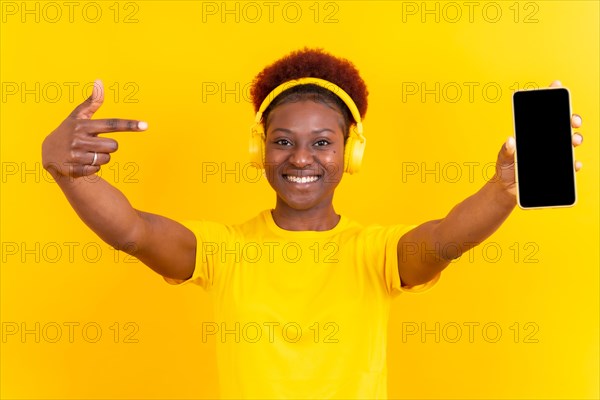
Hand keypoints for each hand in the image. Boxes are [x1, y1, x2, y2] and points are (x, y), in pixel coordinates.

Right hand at [41, 79, 146, 178]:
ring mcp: (75, 155)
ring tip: (86, 153)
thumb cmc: (69, 131)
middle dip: (108, 147)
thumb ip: (92, 102)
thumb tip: (99, 80)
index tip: (145, 126)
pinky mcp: (73, 169)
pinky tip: (81, 163)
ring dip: (100, 158)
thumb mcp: (78, 116)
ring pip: (106, 159)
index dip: (129, 125)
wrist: (48, 153)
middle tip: (94, 144)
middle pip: (114, 146)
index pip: (111, 124)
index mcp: (83, 125)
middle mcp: (79, 139)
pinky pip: (96, 170)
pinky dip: (92, 168)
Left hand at [494, 80, 582, 196]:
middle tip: (573, 120)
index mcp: (532, 135)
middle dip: (571, 119)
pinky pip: (570, 165)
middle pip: (562, 125)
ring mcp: (552, 155)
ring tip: (574, 140)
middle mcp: (545, 142)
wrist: (507, 190)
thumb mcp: (502, 159)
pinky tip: (575, 163)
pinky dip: (574, 164)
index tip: (556, 85)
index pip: (543, 114)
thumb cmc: (504, 170)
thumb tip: (510, 140)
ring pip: (569, 143)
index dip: (551, 98)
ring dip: (575, 139)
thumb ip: (506, 151)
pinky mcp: (557, 170)